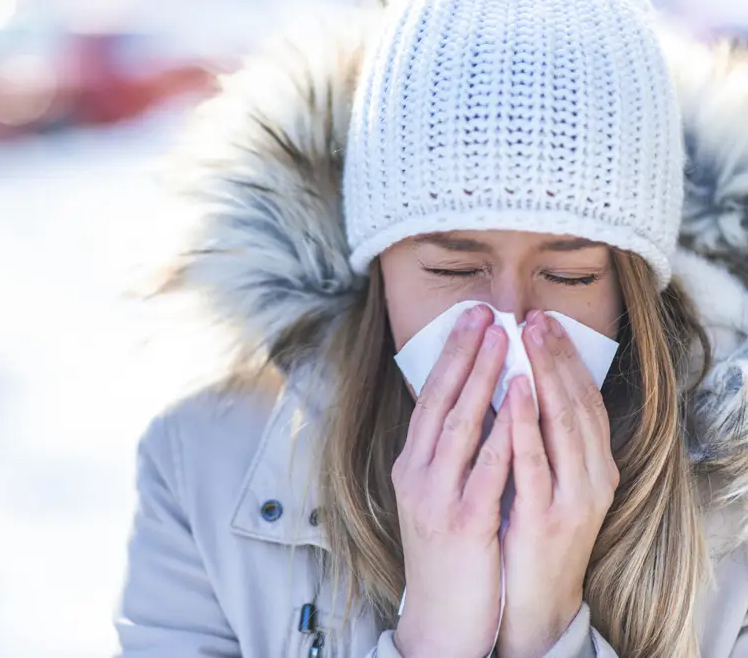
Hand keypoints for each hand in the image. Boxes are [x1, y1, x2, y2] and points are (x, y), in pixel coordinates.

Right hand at [392, 304, 511, 657]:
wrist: (441, 615)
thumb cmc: (447, 553)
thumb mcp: (434, 495)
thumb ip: (446, 454)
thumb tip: (469, 403)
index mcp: (411, 465)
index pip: (429, 398)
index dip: (450, 356)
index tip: (472, 319)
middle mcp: (418, 475)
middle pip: (440, 401)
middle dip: (466, 353)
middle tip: (486, 312)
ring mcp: (438, 498)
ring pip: (459, 426)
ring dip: (483, 379)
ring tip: (504, 341)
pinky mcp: (464, 523)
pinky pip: (485, 471)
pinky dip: (501, 433)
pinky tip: (516, 404)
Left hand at [496, 312, 619, 657]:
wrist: (534, 601)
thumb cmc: (532, 533)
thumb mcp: (547, 480)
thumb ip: (541, 438)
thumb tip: (516, 384)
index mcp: (593, 465)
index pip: (583, 399)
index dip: (565, 358)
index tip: (542, 320)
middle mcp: (593, 476)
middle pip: (576, 402)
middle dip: (556, 355)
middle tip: (534, 315)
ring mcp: (573, 497)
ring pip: (563, 424)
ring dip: (545, 375)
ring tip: (526, 336)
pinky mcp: (547, 517)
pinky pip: (535, 461)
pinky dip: (526, 423)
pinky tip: (515, 390)